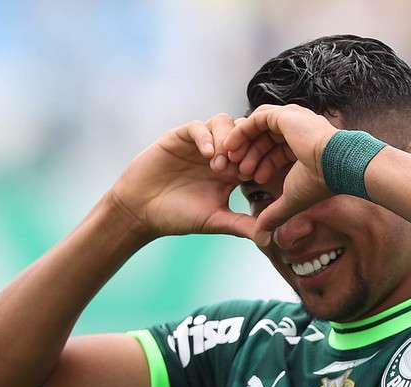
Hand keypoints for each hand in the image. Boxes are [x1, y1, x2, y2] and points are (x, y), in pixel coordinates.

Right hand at [108, 113, 254, 238]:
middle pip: (244, 132)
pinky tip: (207, 155)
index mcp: (232, 171)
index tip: (258, 178)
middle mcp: (219, 153)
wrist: (141, 210)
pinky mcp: (180, 137)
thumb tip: (269, 239)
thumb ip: (241, 225)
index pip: (257, 153)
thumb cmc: (178, 216)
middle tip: (241, 169)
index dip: (261, 161)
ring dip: (227, 140)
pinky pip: (198, 126)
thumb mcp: (215, 221)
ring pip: (224, 122)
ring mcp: (200, 143)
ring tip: (221, 165)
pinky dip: (206, 137)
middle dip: (246, 147)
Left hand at [221, 104, 337, 244]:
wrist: (336, 165)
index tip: (251, 180)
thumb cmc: (320, 182)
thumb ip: (274, 215)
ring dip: (243, 144)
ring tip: (232, 162)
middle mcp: (298, 128)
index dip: (261, 164)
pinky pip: (254, 120)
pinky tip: (230, 147)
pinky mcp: (282, 115)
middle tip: (237, 173)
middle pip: (264, 138)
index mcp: (304, 144)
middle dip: (249, 155)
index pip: (276, 150)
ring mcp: (291, 119)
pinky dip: (240, 133)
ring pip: (257, 128)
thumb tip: (262, 238)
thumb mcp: (291, 199)